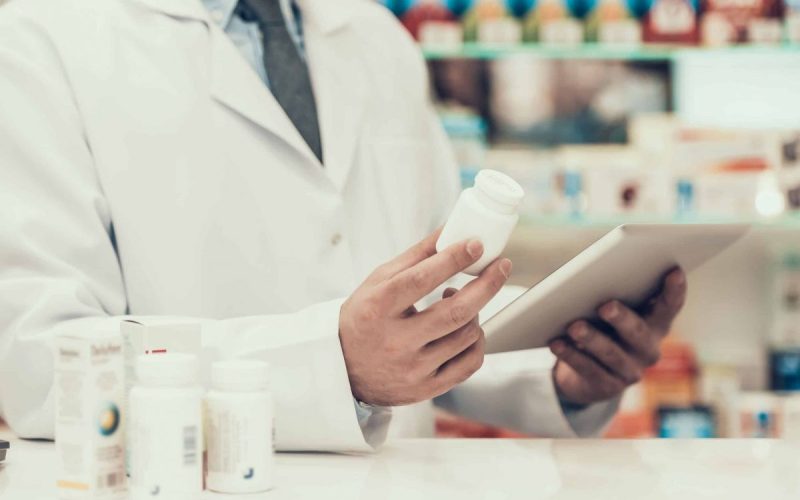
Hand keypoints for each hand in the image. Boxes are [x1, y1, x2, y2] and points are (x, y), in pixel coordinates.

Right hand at [339, 229, 511, 406]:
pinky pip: (470, 363)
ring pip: (467, 336)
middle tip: (501, 265)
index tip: (476, 244)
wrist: (345, 368)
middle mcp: (395, 341)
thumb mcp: (378, 282)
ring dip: (477, 311)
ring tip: (465, 300)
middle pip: (455, 312)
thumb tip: (451, 231)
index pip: (420, 280)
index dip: (453, 260)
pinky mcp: (427, 388)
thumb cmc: (365, 317)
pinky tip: (467, 329)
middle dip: (486, 284)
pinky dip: (477, 341)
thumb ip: (416, 257)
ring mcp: (413, 369)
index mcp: (378, 308)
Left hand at [549, 268, 686, 405]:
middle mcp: (649, 350)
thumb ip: (614, 296)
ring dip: (591, 339)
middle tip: (606, 306)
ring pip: (611, 353)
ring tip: (574, 327)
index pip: (670, 307)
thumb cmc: (602, 328)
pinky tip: (557, 343)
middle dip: (622, 319)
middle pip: (638, 333)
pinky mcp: (608, 387)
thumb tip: (592, 277)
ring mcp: (630, 371)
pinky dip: (571, 355)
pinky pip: (588, 370)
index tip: (674, 271)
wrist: (586, 374)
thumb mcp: (611, 313)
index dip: (674, 291)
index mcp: (656, 325)